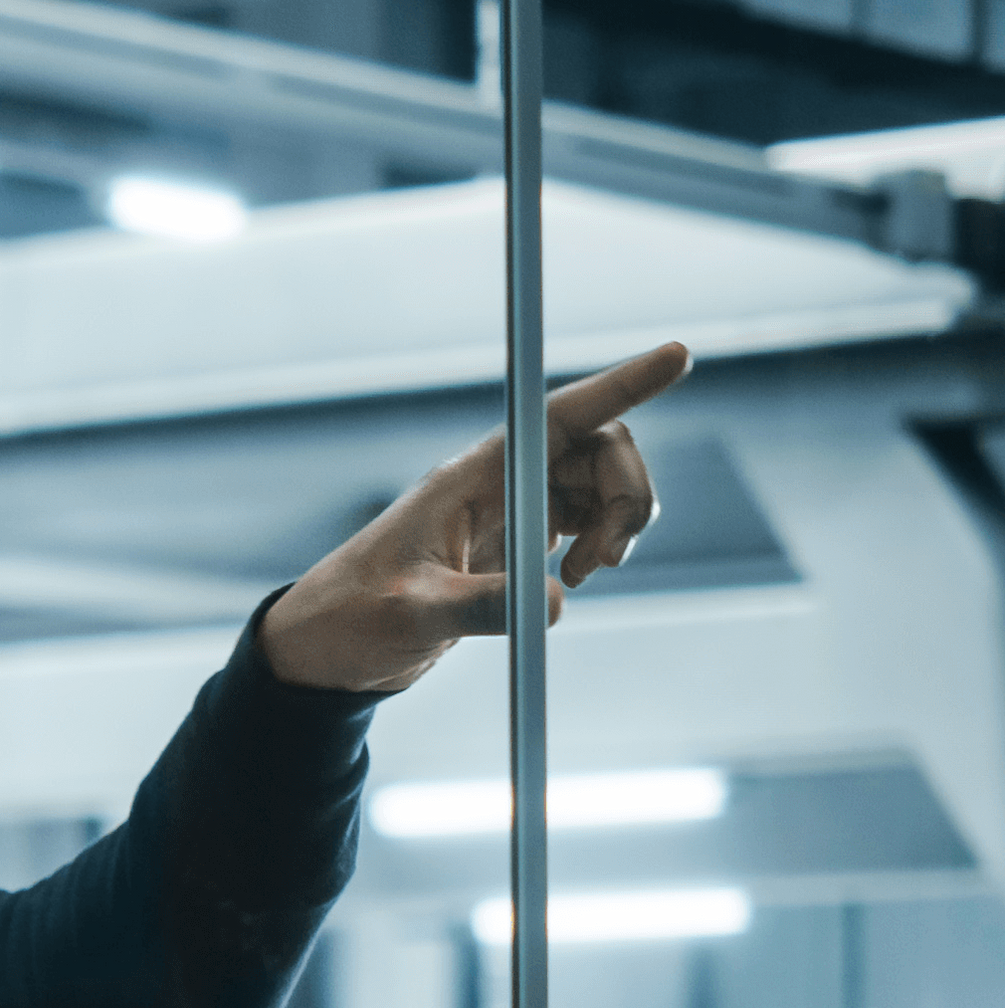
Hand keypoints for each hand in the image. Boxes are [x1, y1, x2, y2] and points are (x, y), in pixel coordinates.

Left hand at [258, 341, 691, 696]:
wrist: (329, 652)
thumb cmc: (351, 618)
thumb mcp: (409, 615)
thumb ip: (477, 606)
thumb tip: (553, 603)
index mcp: (470, 477)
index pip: (557, 415)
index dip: (621, 386)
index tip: (678, 356)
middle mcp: (497, 481)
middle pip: (601, 451)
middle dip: (629, 495)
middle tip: (607, 560)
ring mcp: (510, 509)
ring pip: (603, 486)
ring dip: (621, 525)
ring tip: (589, 575)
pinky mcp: (516, 544)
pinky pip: (588, 521)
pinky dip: (602, 545)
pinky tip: (572, 583)